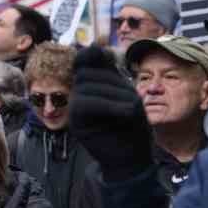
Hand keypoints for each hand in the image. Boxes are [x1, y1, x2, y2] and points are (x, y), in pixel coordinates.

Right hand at [68, 45, 153, 180]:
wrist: (133, 160)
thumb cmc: (133, 129)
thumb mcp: (126, 95)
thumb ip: (108, 73)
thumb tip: (92, 46)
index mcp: (91, 87)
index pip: (84, 62)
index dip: (91, 56)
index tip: (105, 56)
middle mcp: (78, 96)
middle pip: (87, 74)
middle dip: (112, 82)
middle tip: (132, 102)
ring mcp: (75, 109)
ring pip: (87, 87)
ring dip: (115, 96)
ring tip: (132, 111)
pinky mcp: (76, 123)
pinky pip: (86, 104)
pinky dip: (109, 106)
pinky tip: (126, 113)